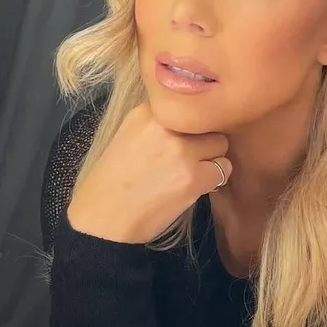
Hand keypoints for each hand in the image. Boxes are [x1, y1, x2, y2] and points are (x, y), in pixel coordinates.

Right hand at [67, 103, 231, 243]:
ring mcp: (181, 150)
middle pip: (207, 124)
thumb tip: (191, 124)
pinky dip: (214, 181)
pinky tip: (193, 189)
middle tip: (186, 162)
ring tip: (190, 175)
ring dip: (211, 160)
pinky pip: (223, 169)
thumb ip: (158, 126)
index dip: (188, 127)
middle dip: (202, 142)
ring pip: (220, 145)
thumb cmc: (113, 182)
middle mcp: (165, 125)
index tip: (179, 143)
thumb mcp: (128, 137)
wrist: (103, 218)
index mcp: (147, 112)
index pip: (188, 107)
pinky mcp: (192, 176)